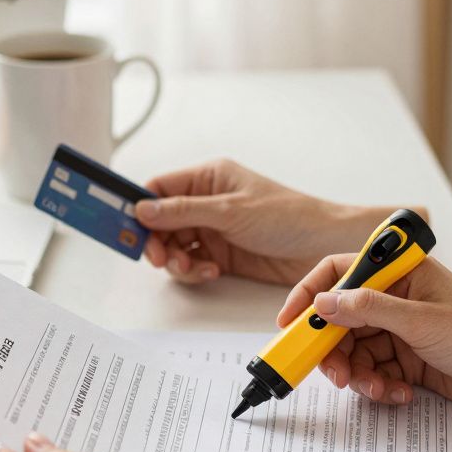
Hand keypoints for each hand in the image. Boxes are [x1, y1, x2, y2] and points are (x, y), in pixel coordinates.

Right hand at [135, 159, 421, 285]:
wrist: (324, 246)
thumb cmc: (288, 216)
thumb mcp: (231, 211)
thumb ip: (183, 211)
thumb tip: (142, 209)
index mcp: (208, 178)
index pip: (159, 188)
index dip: (140, 207)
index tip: (126, 226)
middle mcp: (207, 202)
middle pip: (160, 222)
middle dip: (157, 241)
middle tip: (160, 257)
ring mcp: (214, 230)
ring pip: (174, 246)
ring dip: (176, 260)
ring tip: (192, 268)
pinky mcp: (223, 254)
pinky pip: (193, 263)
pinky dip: (194, 271)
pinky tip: (210, 273)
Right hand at [277, 256, 451, 416]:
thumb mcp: (421, 321)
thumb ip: (367, 309)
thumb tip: (324, 302)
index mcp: (402, 273)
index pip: (340, 272)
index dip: (310, 294)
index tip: (290, 322)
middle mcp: (399, 299)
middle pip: (342, 319)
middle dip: (334, 349)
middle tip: (332, 374)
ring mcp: (404, 331)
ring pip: (356, 351)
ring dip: (359, 374)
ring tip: (377, 388)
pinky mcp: (410, 361)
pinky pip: (375, 371)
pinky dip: (380, 385)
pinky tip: (399, 393)